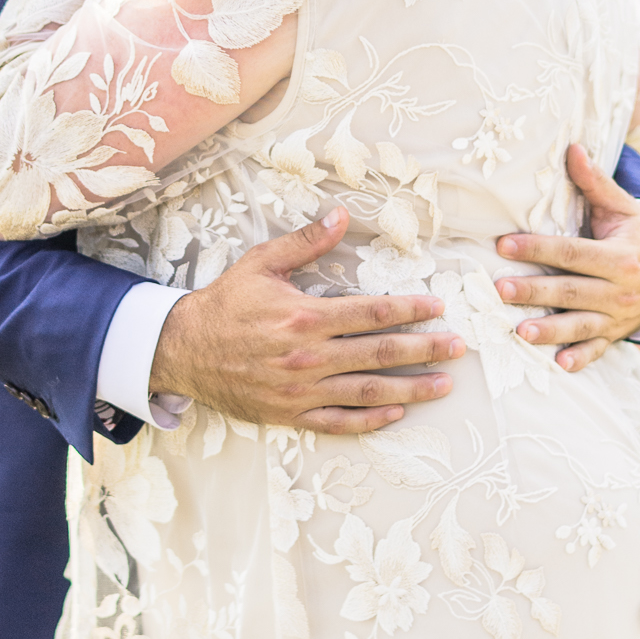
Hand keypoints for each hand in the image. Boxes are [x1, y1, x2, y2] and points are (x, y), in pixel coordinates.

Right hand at [150, 206, 464, 434]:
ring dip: (410, 389)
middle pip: (380, 353)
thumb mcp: (261, 264)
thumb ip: (305, 243)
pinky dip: (370, 421)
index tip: (438, 308)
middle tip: (458, 348)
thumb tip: (342, 216)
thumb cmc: (223, 304)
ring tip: (443, 385)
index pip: (373, 312)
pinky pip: (338, 422)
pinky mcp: (289, 414)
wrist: (181, 350)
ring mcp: (300, 390)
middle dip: (425, 350)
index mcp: (305, 316)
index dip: (411, 310)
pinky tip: (396, 414)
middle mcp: (308, 356)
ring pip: (367, 391)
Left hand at [493, 144, 639, 371]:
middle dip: (536, 291)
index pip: (572, 251)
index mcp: (620, 255)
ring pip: (580, 325)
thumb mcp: (624, 207)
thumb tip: (572, 147)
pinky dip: (580, 359)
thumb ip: (596, 182)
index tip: (504, 245)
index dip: (538, 248)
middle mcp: (620, 289)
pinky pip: (598, 350)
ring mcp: (619, 316)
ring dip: (550, 331)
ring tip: (520, 333)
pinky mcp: (616, 334)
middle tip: (500, 290)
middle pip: (572, 290)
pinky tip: (559, 365)